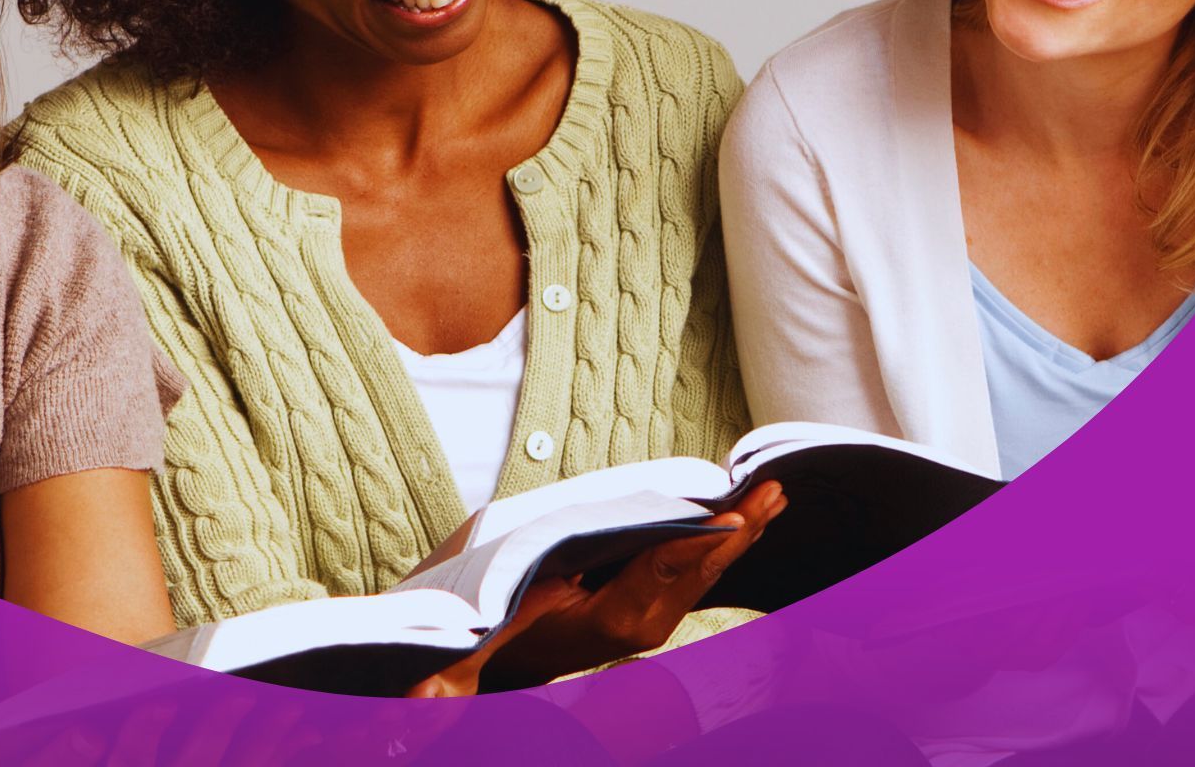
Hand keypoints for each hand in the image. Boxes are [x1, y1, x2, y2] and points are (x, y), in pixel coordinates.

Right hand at [409, 481, 787, 695]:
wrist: (487, 656)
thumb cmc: (481, 631)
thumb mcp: (467, 644)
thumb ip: (449, 677)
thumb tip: (421, 703)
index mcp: (600, 627)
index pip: (652, 582)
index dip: (691, 549)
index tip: (729, 521)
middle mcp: (632, 626)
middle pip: (693, 573)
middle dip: (735, 534)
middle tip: (773, 492)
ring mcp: (642, 616)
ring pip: (698, 571)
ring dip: (735, 535)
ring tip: (773, 496)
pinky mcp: (642, 602)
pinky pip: (688, 568)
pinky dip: (716, 540)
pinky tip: (738, 518)